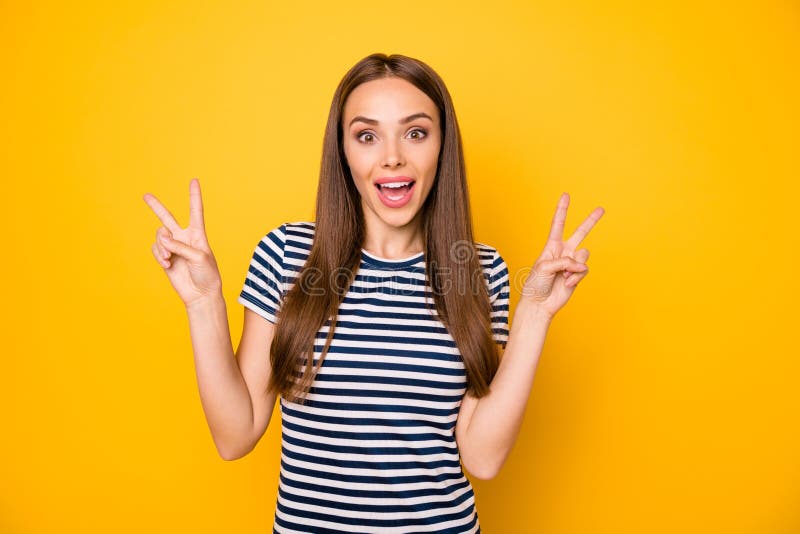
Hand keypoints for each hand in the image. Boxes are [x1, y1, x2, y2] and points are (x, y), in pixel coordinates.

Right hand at [143, 178, 221, 307]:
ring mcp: (173, 247)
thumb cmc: (207, 275)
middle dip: (155, 207)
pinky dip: (159, 255)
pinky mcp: (165, 257)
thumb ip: (181, 246)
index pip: (195, 211)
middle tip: (145, 195)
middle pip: (167, 218)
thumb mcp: (199, 257)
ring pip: (159, 237)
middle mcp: (184, 238)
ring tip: (168, 258)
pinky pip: (155, 249)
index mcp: (197, 234)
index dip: (194, 196)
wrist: (201, 294)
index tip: (194, 180)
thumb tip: (163, 240)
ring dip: (162, 246)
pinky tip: (166, 263)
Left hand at [520, 192, 603, 317]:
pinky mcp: (578, 275)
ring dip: (574, 266)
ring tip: (563, 276)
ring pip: (584, 255)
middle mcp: (563, 252)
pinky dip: (576, 277)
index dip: (562, 210)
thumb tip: (581, 264)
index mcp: (551, 246)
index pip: (558, 224)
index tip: (566, 195)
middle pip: (580, 232)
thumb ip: (564, 261)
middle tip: (602, 209)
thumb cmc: (535, 284)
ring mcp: (572, 263)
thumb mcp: (544, 267)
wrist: (539, 303)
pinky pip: (584, 270)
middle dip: (591, 221)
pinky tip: (567, 283)